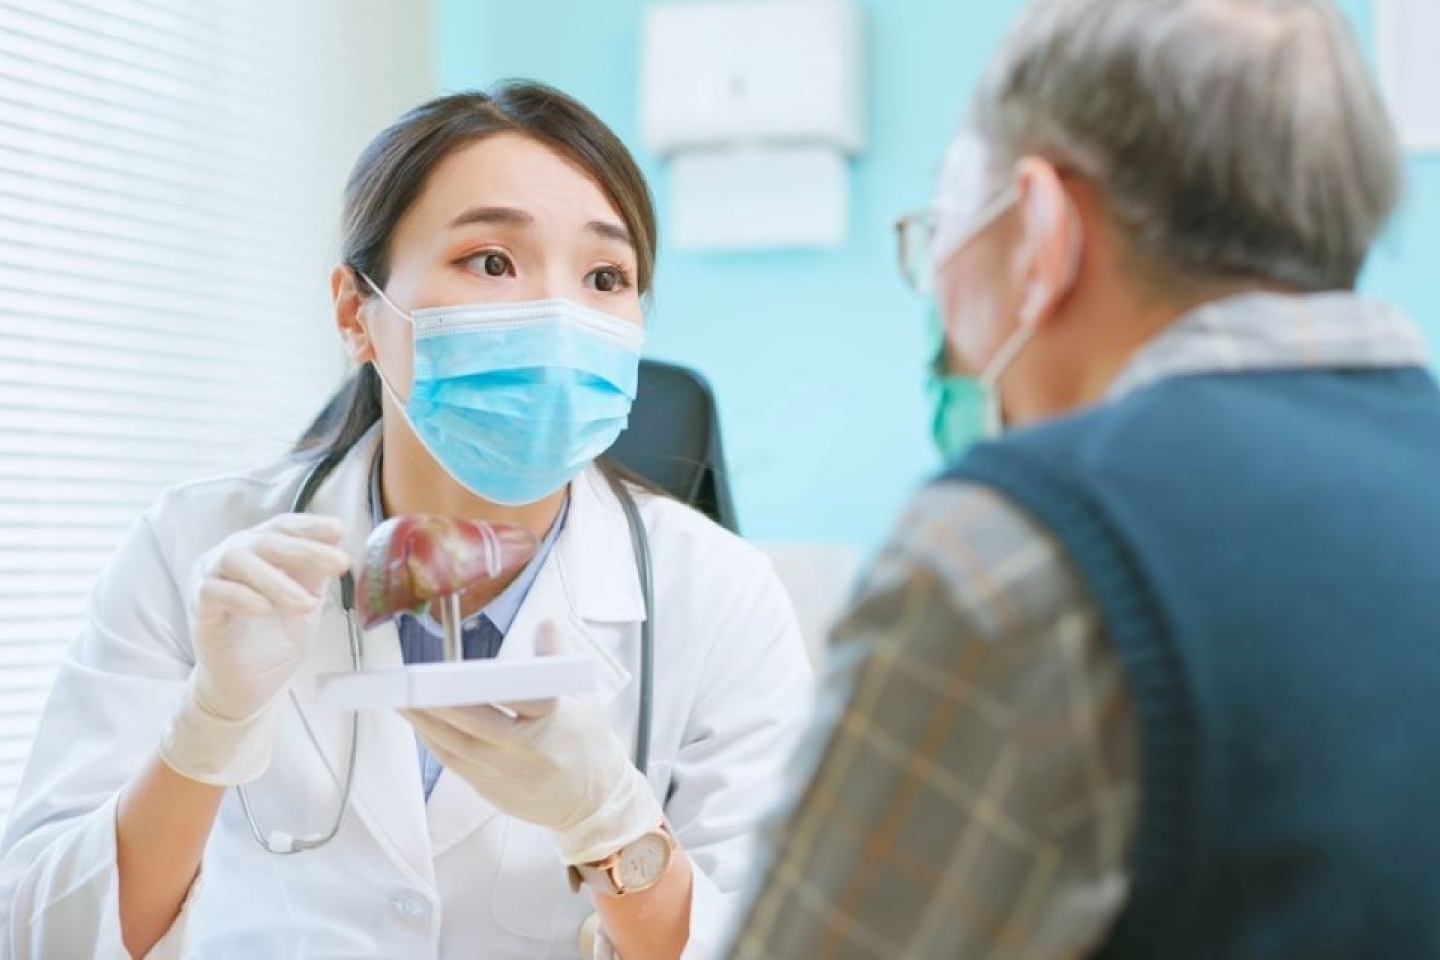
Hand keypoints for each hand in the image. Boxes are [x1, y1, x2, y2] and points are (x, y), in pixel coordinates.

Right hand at [161, 514, 350, 785]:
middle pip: (265, 540)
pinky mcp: (198, 607)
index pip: (283, 527)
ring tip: (305, 603)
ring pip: (237, 560)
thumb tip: (337, 546)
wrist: (248, 684)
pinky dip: (242, 597)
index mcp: (260, 550)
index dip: (310, 526)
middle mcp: (232, 555)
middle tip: (339, 563)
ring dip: (275, 580)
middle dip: (305, 550)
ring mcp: (211, 578)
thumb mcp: (305, 601)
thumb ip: (315, 575)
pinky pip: (214, 591)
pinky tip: (266, 609)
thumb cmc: (275, 637)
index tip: (340, 530)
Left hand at [403, 624, 661, 864]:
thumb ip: (556, 660)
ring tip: (403, 701)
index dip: (481, 684)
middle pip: (475, 723)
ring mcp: (508, 776)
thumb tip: (545, 623)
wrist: (595, 803)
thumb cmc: (588, 744)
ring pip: (457, 747)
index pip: (516, 696)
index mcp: (554, 720)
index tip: (453, 671)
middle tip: (407, 683)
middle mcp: (528, 751)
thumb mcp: (582, 698)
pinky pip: (456, 765)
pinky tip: (422, 727)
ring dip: (426, 724)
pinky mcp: (493, 793)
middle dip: (438, 703)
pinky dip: (436, 744)